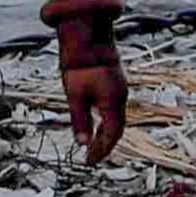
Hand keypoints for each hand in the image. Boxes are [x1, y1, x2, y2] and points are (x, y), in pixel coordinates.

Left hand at [59, 30, 126, 161]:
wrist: (87, 35)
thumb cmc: (80, 64)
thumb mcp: (75, 95)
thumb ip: (80, 121)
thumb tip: (83, 143)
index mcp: (113, 101)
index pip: (112, 134)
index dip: (102, 150)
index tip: (89, 161)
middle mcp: (120, 96)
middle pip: (117, 128)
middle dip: (104, 145)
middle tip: (90, 157)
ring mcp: (119, 89)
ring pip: (116, 119)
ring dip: (105, 134)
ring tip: (92, 145)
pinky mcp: (114, 83)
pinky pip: (113, 109)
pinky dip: (106, 122)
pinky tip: (95, 124)